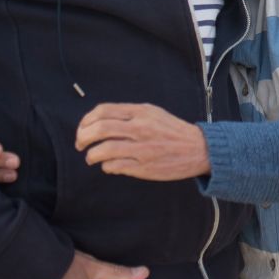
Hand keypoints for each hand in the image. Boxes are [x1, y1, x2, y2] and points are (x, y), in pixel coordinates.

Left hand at [75, 103, 210, 180]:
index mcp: (140, 112)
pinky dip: (106, 166)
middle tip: (80, 143)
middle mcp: (140, 128)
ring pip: (104, 150)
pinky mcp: (144, 167)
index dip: (87, 120)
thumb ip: (128, 114)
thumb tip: (100, 121)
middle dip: (83, 137)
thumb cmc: (172, 130)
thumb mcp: (152, 112)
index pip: (103, 111)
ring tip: (91, 157)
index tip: (83, 128)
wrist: (198, 149)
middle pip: (100, 129)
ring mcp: (142, 148)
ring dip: (91, 154)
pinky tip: (108, 165)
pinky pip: (115, 166)